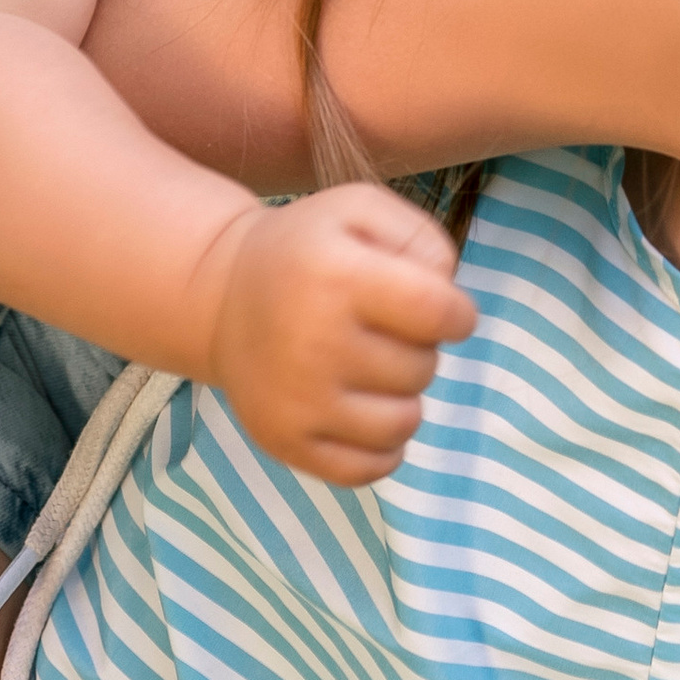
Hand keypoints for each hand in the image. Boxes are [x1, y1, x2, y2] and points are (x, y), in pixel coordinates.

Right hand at [200, 183, 474, 485]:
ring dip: (402, 396)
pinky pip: (370, 468)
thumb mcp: (360, 210)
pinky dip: (380, 445)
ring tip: (371, 368)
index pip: (438, 313)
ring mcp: (299, 402)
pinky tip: (361, 409)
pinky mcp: (287, 443)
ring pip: (404, 423)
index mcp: (337, 277)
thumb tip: (449, 299)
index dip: (457, 313)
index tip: (442, 310)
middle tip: (381, 330)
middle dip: (418, 348)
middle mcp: (315, 344)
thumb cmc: (308, 250)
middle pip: (422, 368)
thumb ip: (421, 238)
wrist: (222, 295)